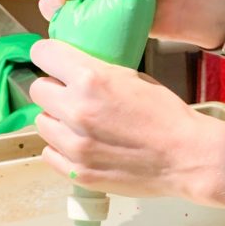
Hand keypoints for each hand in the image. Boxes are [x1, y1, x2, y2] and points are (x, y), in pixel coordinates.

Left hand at [29, 39, 224, 198]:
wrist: (187, 157)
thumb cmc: (167, 116)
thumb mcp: (133, 77)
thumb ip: (97, 72)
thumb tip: (71, 69)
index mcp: (90, 79)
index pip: (42, 53)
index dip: (49, 55)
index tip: (53, 61)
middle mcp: (76, 110)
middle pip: (37, 90)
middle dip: (53, 90)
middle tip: (72, 96)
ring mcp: (75, 145)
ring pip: (42, 123)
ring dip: (57, 120)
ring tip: (81, 124)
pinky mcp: (78, 171)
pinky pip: (49, 153)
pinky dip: (61, 148)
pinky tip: (83, 145)